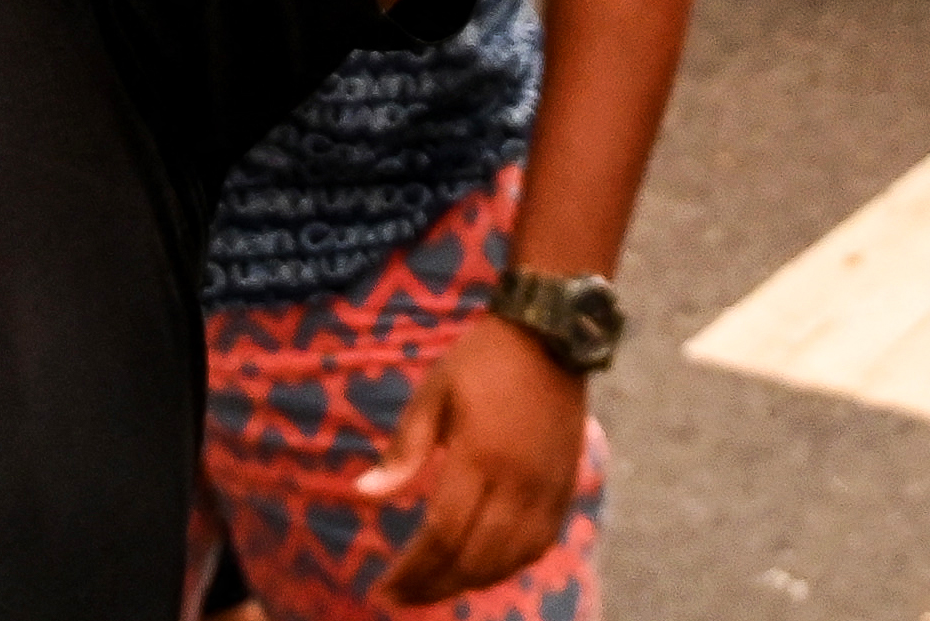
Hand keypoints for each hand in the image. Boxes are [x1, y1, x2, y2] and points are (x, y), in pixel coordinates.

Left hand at [353, 313, 588, 603]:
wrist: (550, 335)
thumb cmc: (481, 361)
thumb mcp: (433, 394)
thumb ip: (404, 450)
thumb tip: (365, 495)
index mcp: (480, 456)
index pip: (443, 534)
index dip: (413, 570)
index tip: (384, 588)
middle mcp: (518, 483)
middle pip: (475, 558)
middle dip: (434, 586)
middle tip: (400, 599)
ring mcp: (547, 491)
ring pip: (508, 561)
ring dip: (468, 583)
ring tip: (431, 589)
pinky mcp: (564, 490)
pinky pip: (536, 548)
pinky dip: (505, 568)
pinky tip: (479, 571)